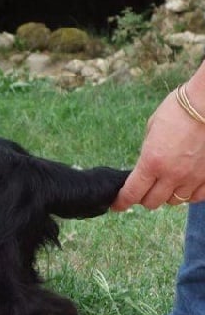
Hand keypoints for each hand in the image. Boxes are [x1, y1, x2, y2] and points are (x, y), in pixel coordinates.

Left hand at [113, 88, 204, 209]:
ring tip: (167, 184)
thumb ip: (147, 151)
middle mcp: (172, 174)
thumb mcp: (152, 129)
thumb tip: (145, 165)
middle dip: (144, 198)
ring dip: (167, 195)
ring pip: (175, 201)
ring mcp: (193, 177)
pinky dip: (189, 194)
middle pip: (152, 202)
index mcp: (151, 162)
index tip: (118, 205)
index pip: (132, 193)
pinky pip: (197, 197)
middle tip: (144, 190)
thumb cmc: (178, 109)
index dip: (122, 202)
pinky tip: (186, 185)